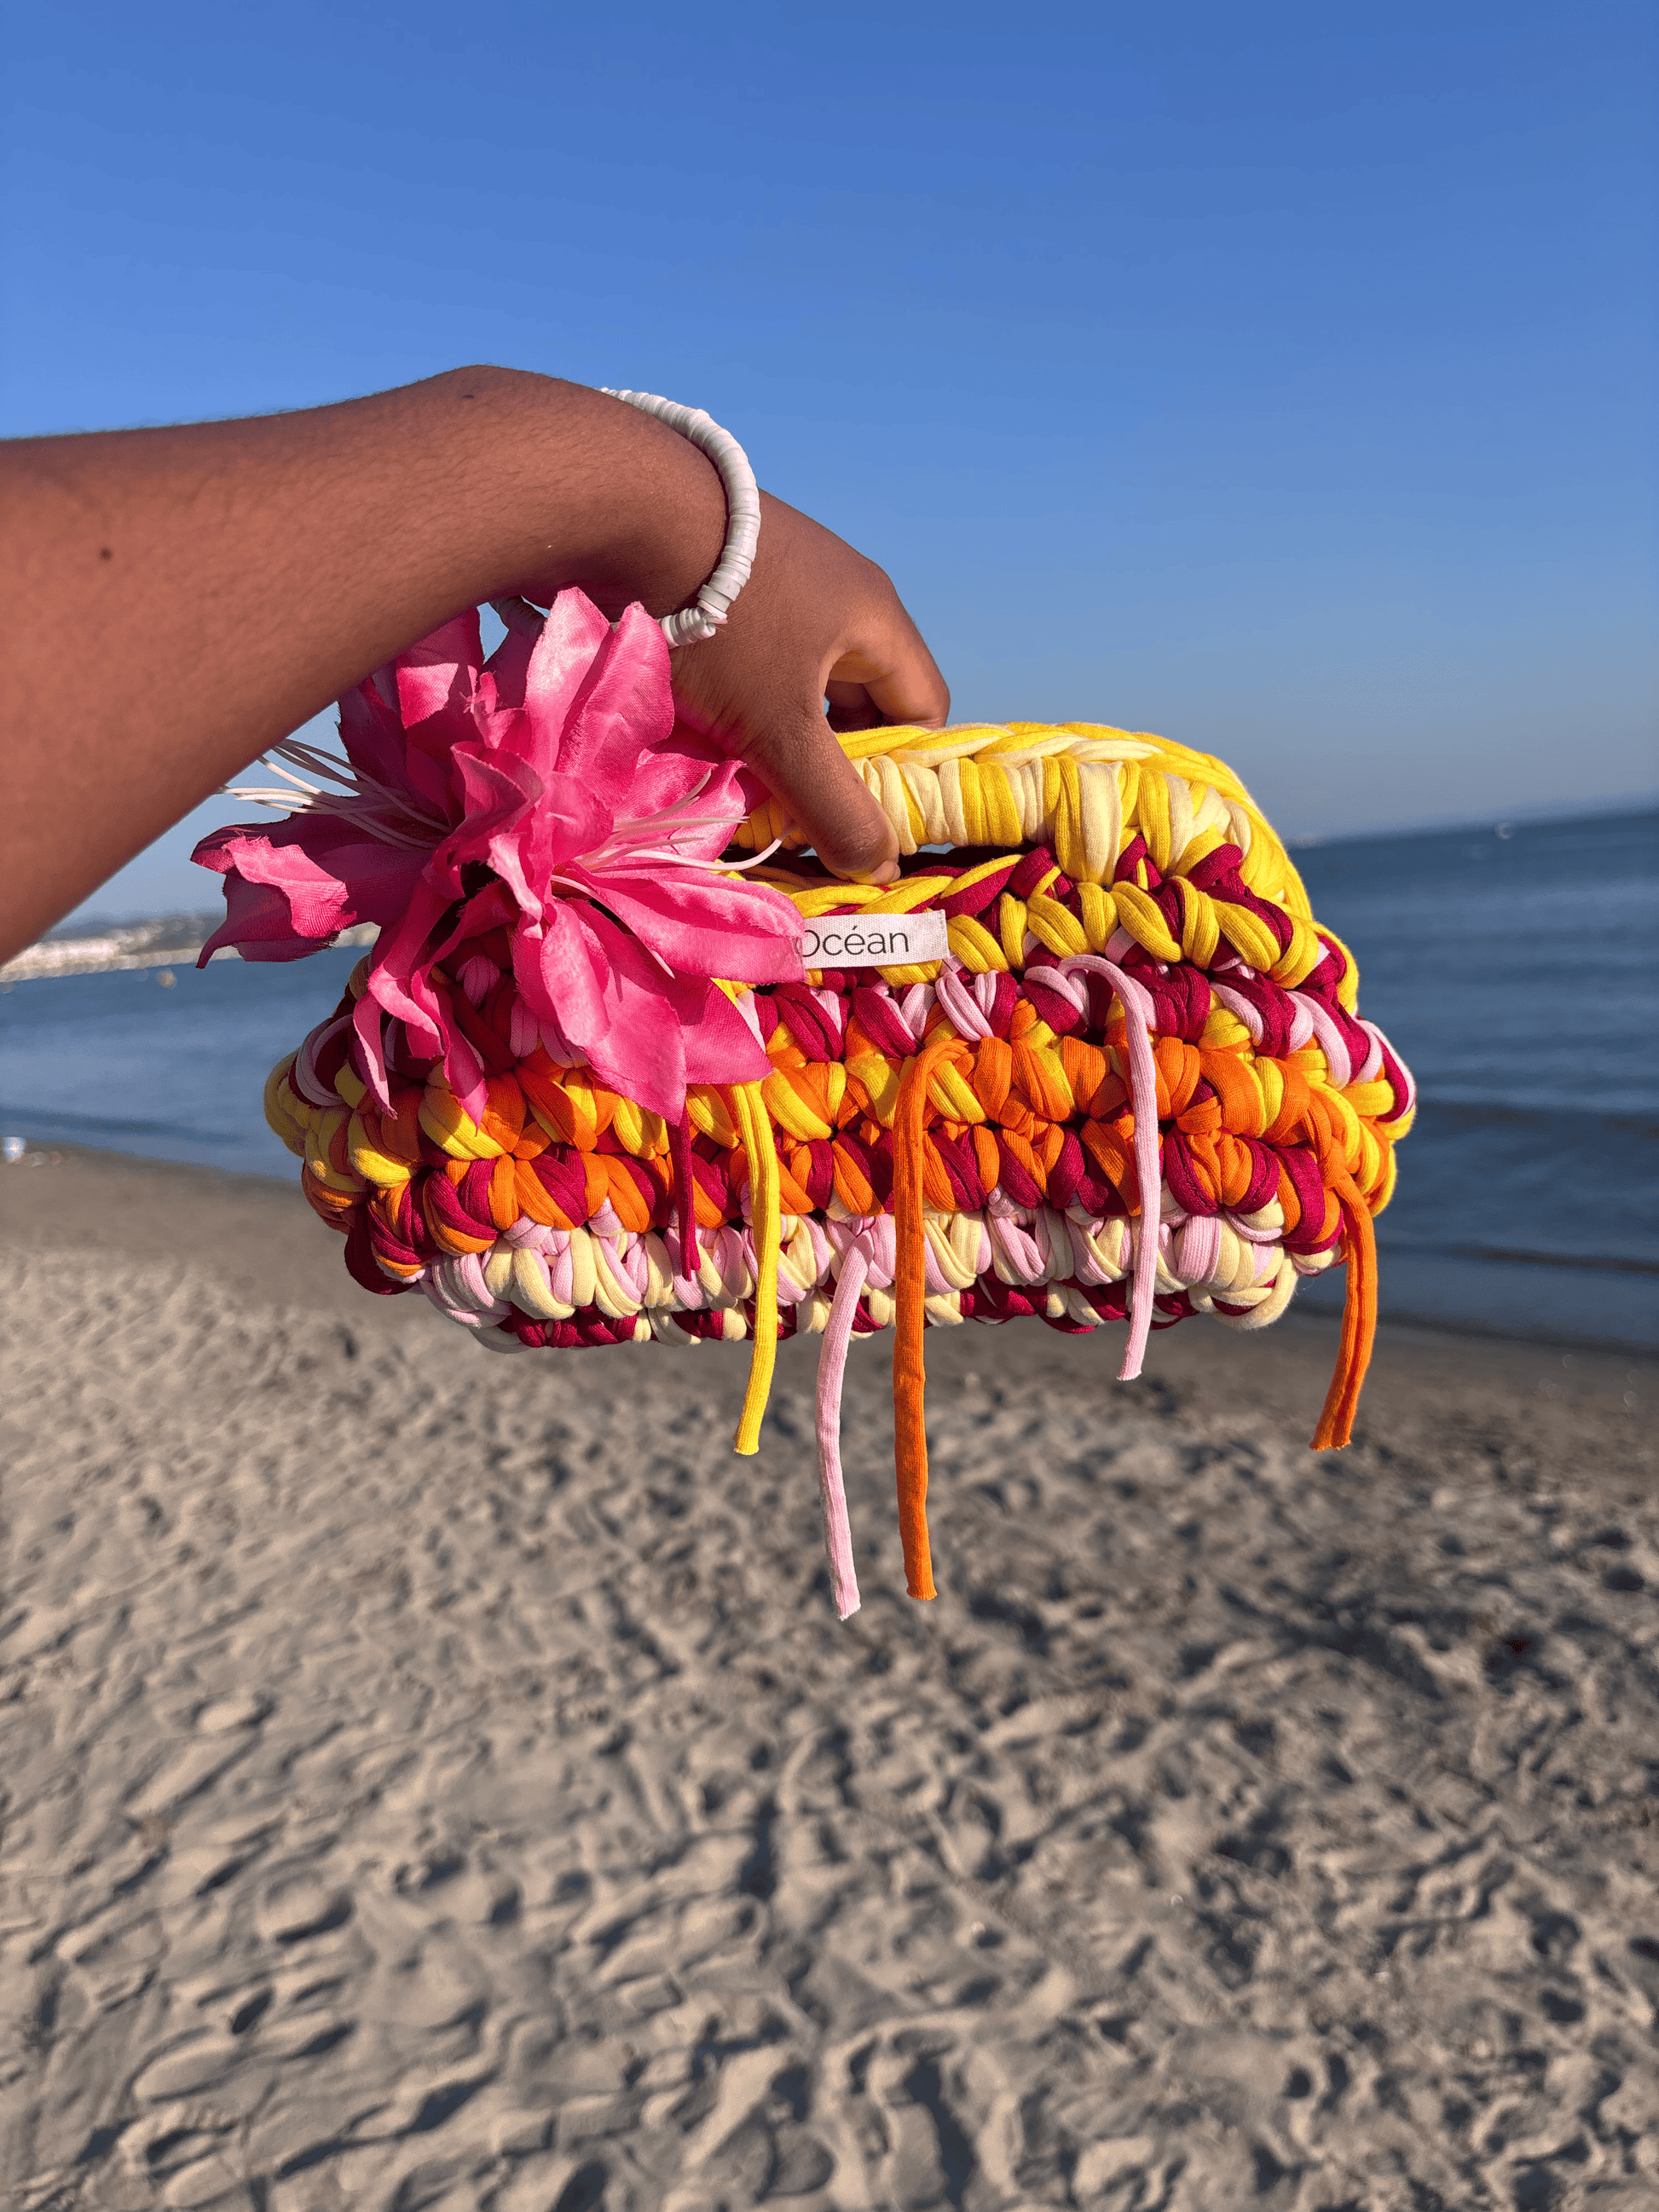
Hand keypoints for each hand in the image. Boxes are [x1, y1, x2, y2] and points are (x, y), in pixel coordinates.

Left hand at [664, 493, 949, 882]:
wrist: (623, 511)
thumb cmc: (722, 620)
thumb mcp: (780, 727)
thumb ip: (832, 803)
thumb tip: (879, 868)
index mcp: (876, 618)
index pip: (922, 710)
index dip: (902, 772)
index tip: (859, 818)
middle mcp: (839, 591)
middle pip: (860, 699)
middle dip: (833, 759)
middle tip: (798, 807)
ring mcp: (779, 580)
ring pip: (800, 681)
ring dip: (781, 733)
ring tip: (746, 773)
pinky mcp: (725, 576)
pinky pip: (752, 657)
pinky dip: (739, 700)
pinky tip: (703, 726)